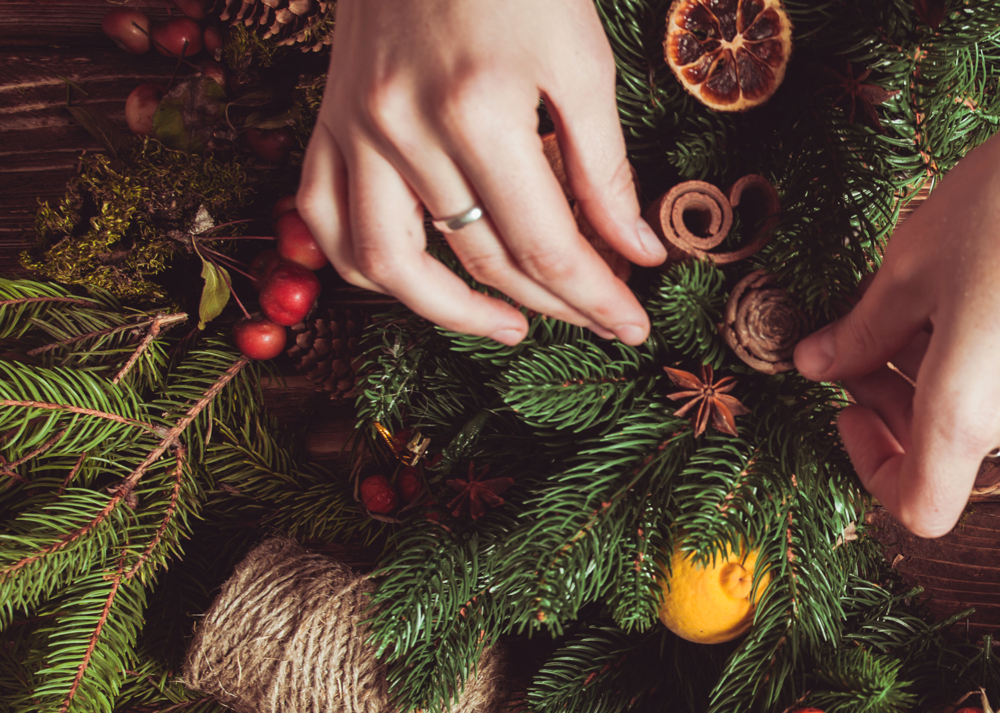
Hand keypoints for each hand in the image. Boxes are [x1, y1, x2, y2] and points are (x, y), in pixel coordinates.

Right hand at [297, 0, 666, 346]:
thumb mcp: (582, 62)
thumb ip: (605, 168)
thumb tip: (636, 252)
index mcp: (480, 114)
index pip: (545, 246)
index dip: (595, 297)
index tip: (632, 325)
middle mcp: (406, 130)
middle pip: (483, 259)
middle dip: (552, 304)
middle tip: (600, 318)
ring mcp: (357, 128)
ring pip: (393, 262)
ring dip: (454, 312)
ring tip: (511, 326)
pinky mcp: (330, 119)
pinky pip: (327, 220)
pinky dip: (369, 268)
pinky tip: (422, 285)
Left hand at [793, 111, 999, 538]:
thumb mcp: (908, 266)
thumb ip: (860, 332)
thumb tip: (818, 363)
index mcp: (967, 413)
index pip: (918, 507)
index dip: (871, 469)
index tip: (850, 406)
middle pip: (940, 452)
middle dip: (888, 402)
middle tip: (855, 336)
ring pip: (973, 412)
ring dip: (926, 374)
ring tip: (904, 295)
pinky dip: (969, 354)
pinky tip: (956, 283)